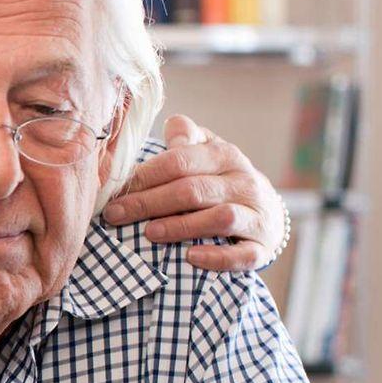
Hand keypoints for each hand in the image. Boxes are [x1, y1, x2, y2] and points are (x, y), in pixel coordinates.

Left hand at [101, 115, 285, 271]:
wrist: (267, 213)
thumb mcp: (206, 152)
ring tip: (149, 233)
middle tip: (115, 214)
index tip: (114, 190)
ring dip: (181, 226)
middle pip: (194, 190)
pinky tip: (191, 257)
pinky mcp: (262, 247)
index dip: (145, 176)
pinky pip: (243, 254)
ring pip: (220, 218)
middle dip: (150, 202)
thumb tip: (170, 125)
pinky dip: (218, 257)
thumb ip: (185, 138)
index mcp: (225, 156)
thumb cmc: (221, 180)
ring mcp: (256, 215)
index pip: (180, 161)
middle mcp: (244, 183)